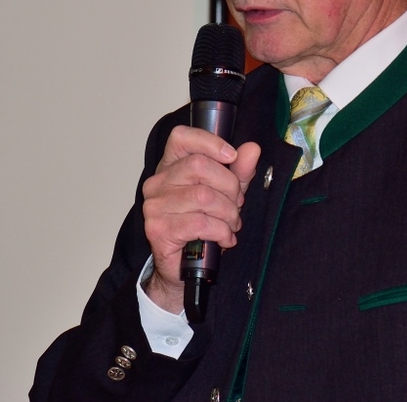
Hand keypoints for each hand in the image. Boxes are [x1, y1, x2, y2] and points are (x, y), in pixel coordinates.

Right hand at [141, 125, 260, 312]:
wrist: (183, 269)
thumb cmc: (202, 227)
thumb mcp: (226, 194)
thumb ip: (239, 171)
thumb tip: (252, 149)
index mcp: (170, 166)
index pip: (181, 137)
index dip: (210, 142)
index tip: (232, 156)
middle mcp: (157, 182)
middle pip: (199, 165)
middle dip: (229, 186)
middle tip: (236, 204)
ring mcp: (154, 206)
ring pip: (204, 196)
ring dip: (228, 214)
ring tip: (232, 224)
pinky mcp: (158, 229)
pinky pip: (200, 223)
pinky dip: (221, 232)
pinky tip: (225, 239)